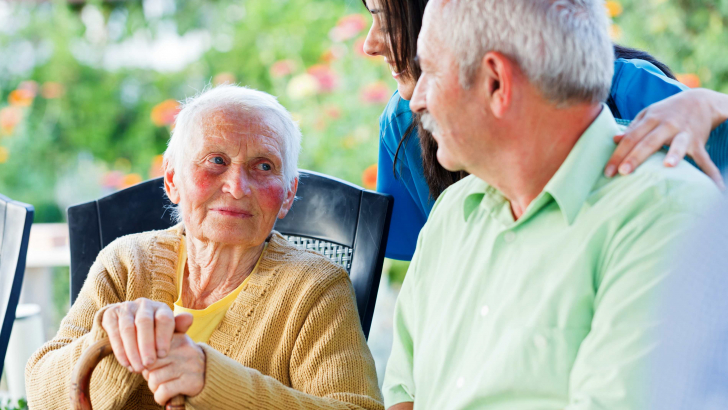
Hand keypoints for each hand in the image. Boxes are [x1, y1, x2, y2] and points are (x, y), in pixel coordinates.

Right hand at [101, 298, 192, 371]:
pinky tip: (125, 363)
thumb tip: (189, 318)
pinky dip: (119, 349)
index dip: (163, 337)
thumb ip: (179, 327)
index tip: (163, 355)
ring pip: (127, 328)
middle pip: (144, 322)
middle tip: (149, 364)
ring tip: (137, 368)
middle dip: (146, 345)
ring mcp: (126, 308)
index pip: (164, 318)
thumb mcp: (169, 331)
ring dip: (132, 350)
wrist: (130, 324)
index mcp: (161, 307)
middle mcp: (144, 304)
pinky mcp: (111, 314)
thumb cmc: (155, 332)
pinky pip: (113, 332)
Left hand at [142, 331, 205, 404]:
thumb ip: (157, 341)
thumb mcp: (175, 345)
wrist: (209, 375)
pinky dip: (160, 397)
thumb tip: (133, 354)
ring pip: (154, 379)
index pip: (149, 347)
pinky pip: (163, 391)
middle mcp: (185, 350)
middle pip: (149, 363)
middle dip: (148, 374)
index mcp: (178, 338)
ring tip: (162, 386)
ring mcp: (189, 366)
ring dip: (154, 387)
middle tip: (155, 377)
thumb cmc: (183, 361)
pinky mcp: (191, 382)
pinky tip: (165, 396)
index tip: (149, 366)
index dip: (145, 360)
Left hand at [604, 89, 724, 189]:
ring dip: (674, 154)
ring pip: (677, 144)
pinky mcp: (699, 141)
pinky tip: (715, 187)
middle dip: (635, 157)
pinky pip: (704, 158)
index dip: (619, 154)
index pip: (631, 138)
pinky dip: (710, 172)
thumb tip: (614, 139)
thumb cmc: (668, 111)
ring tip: (668, 166)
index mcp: (651, 119)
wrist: (700, 100)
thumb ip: (632, 127)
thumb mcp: (648, 114)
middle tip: (622, 172)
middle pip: (649, 142)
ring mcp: (684, 133)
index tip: (608, 171)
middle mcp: (667, 125)